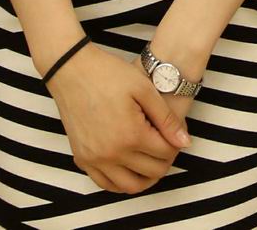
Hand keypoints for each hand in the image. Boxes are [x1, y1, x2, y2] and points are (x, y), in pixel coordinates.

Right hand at [44, 45, 190, 194]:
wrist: (71, 70)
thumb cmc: (108, 74)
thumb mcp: (145, 90)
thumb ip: (167, 119)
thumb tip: (185, 143)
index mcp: (131, 135)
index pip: (166, 154)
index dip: (176, 144)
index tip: (173, 133)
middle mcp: (112, 154)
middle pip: (152, 172)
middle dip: (165, 159)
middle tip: (164, 143)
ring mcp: (94, 159)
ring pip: (130, 186)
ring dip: (146, 177)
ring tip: (150, 158)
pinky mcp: (82, 158)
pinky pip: (105, 184)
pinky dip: (121, 180)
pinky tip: (129, 165)